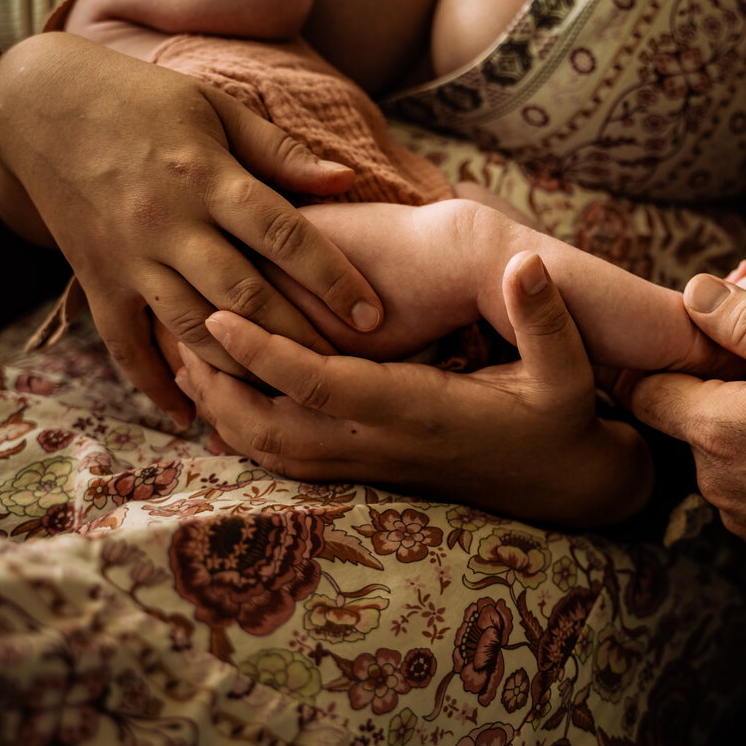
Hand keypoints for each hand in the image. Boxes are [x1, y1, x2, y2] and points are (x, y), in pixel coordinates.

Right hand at [0, 33, 382, 423]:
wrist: (38, 103)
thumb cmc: (143, 101)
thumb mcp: (215, 109)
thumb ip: (280, 151)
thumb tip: (347, 179)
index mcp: (205, 177)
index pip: (283, 237)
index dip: (333, 278)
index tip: (372, 315)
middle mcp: (167, 224)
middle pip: (244, 296)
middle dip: (300, 337)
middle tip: (347, 369)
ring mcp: (128, 258)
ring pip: (193, 330)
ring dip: (243, 366)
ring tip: (290, 392)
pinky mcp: (96, 282)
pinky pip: (126, 346)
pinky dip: (157, 384)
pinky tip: (191, 414)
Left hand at [174, 252, 652, 525]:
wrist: (564, 483)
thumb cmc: (562, 421)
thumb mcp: (569, 373)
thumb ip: (545, 320)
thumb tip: (526, 262)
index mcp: (422, 414)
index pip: (326, 387)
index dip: (268, 354)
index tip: (218, 316)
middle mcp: (385, 444)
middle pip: (275, 429)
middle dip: (219, 387)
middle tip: (177, 335)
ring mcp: (373, 463)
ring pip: (274, 452)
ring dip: (223, 410)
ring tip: (185, 360)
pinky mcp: (370, 468)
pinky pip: (289, 459)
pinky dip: (247, 430)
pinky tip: (229, 398)